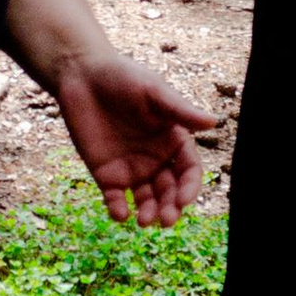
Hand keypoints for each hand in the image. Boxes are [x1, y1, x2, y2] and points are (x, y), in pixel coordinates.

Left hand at [52, 55, 212, 227]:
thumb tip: (214, 122)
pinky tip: (120, 213)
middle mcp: (156, 158)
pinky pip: (115, 198)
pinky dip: (118, 209)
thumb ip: (179, 111)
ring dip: (148, 212)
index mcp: (173, 140)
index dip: (189, 187)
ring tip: (144, 221)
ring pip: (146, 199)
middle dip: (170, 207)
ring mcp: (131, 168)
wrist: (81, 75)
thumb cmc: (123, 77)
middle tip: (165, 220)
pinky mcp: (105, 174)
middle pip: (169, 191)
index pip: (188, 171)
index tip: (184, 200)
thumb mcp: (153, 91)